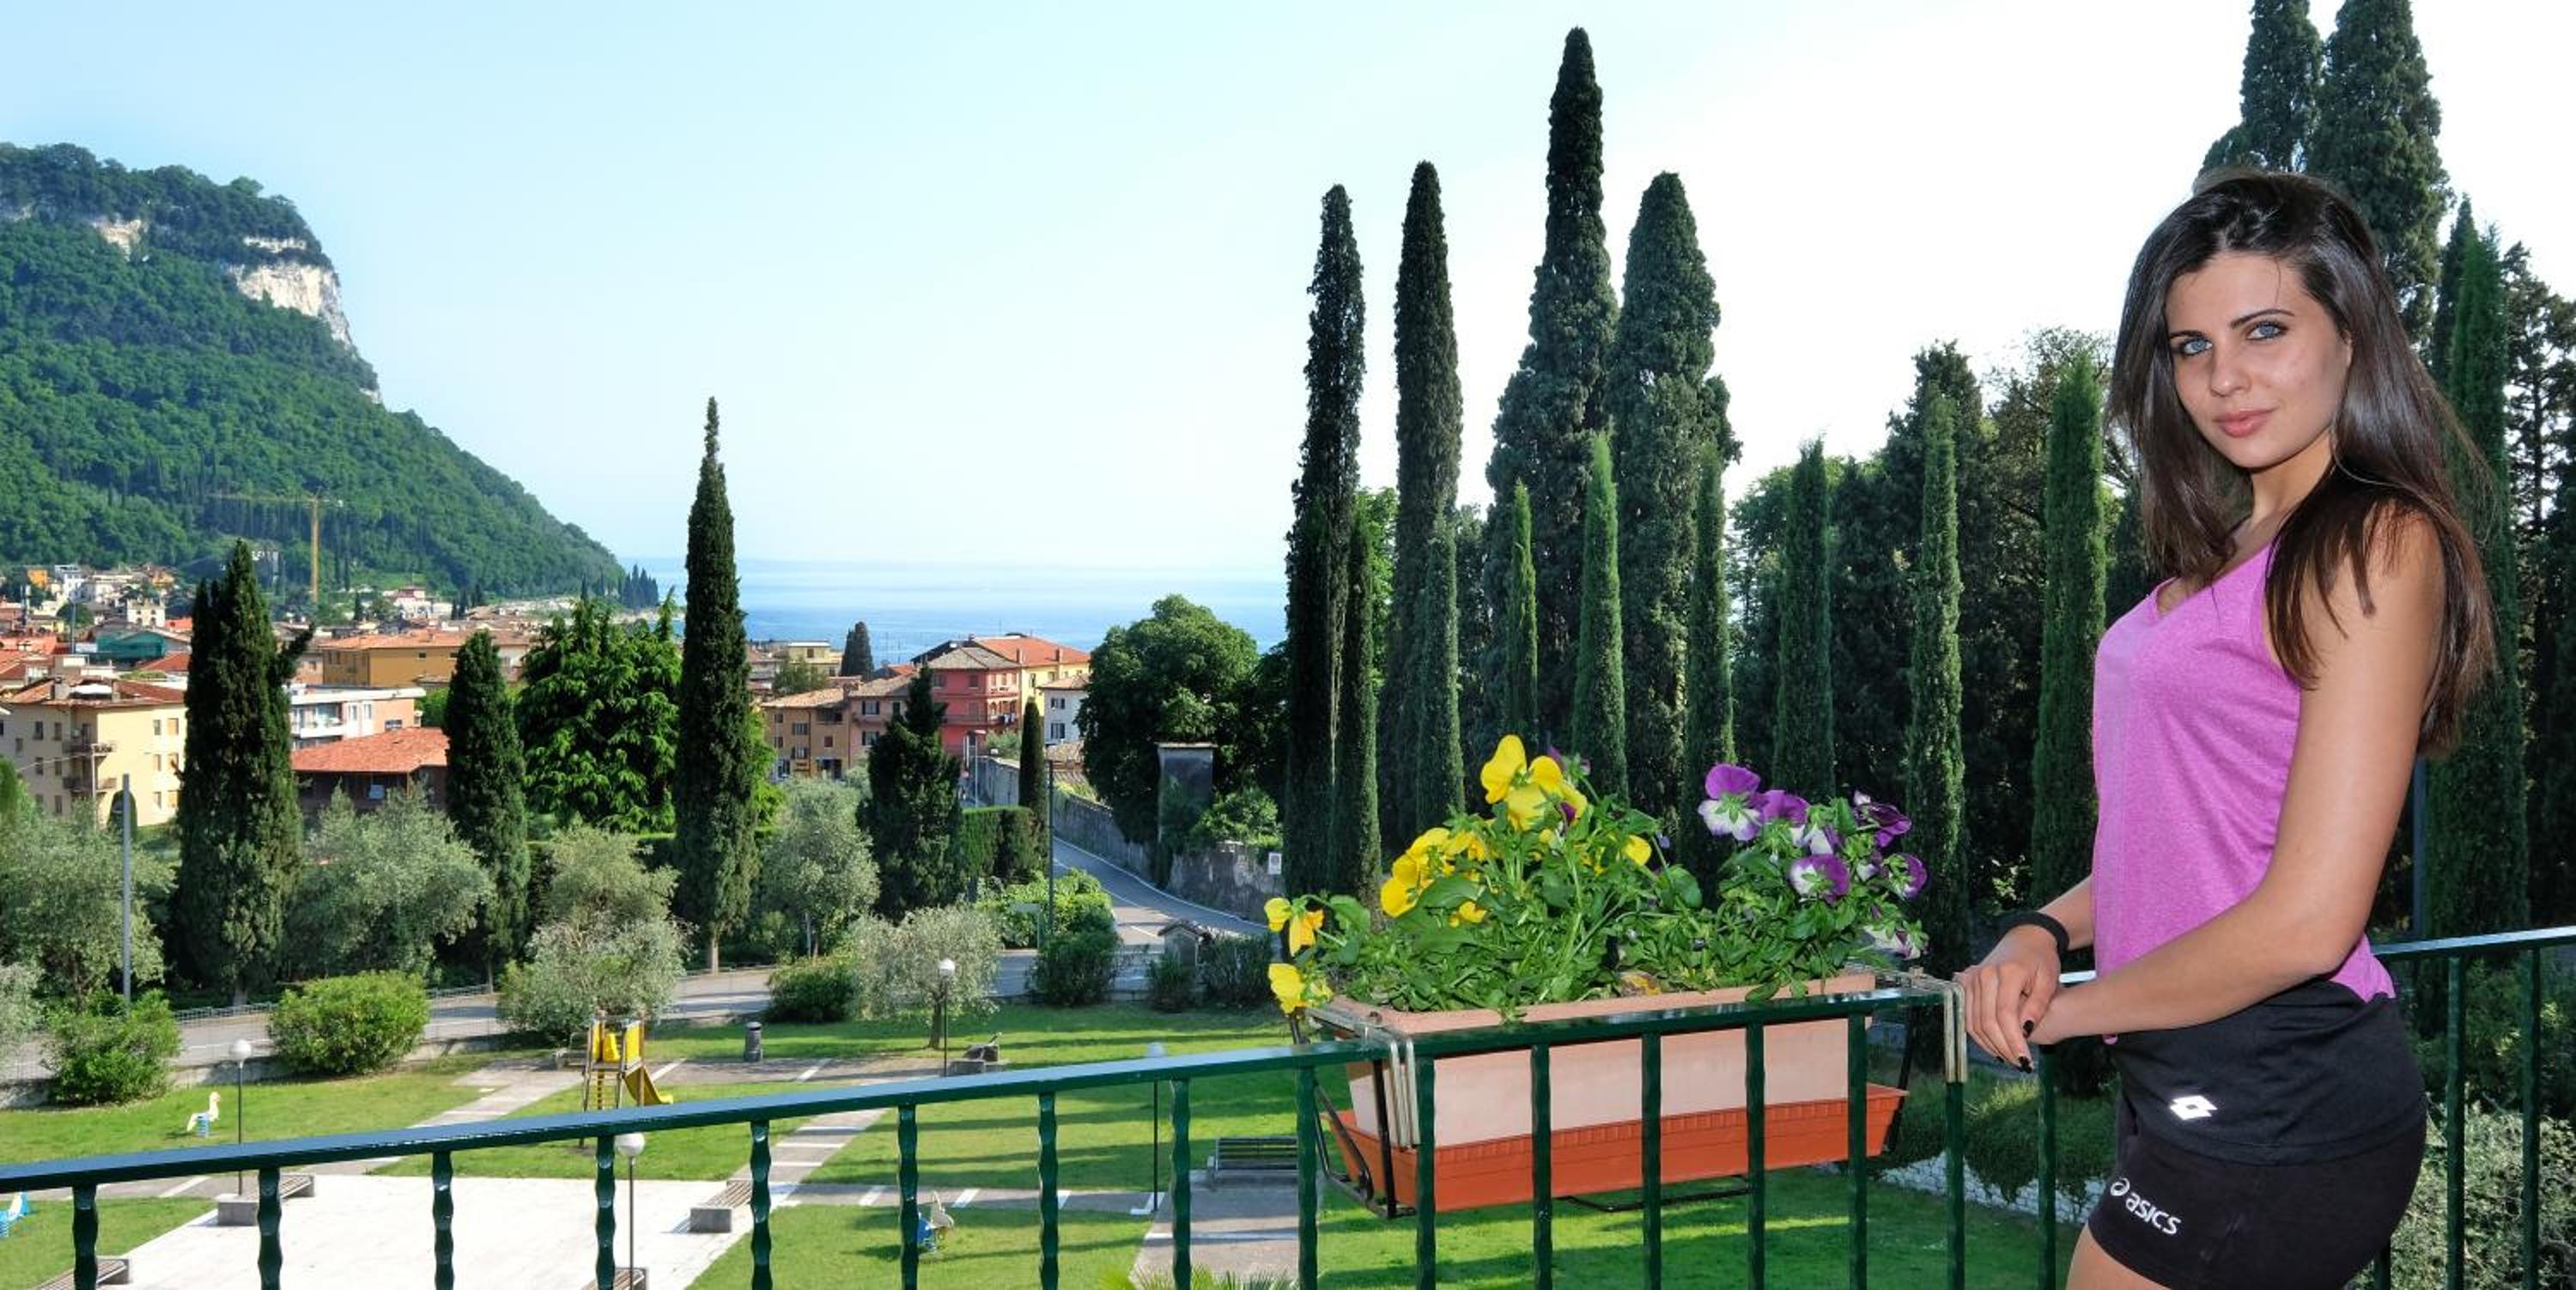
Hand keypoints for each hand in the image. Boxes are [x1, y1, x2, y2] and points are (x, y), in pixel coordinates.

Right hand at [1952, 925, 2059, 1070]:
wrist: (2025, 938)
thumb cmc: (2041, 959)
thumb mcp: (2048, 981)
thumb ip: (2037, 1005)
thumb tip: (2025, 1031)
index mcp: (2007, 973)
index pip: (2005, 1015)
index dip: (2014, 1040)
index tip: (2026, 1060)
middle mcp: (1984, 975)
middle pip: (1987, 1021)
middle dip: (2003, 1047)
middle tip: (2019, 1063)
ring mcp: (1972, 979)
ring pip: (1974, 1021)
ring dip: (1990, 1044)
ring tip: (2009, 1058)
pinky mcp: (1967, 984)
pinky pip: (1968, 1016)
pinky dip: (1979, 1035)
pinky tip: (1995, 1046)